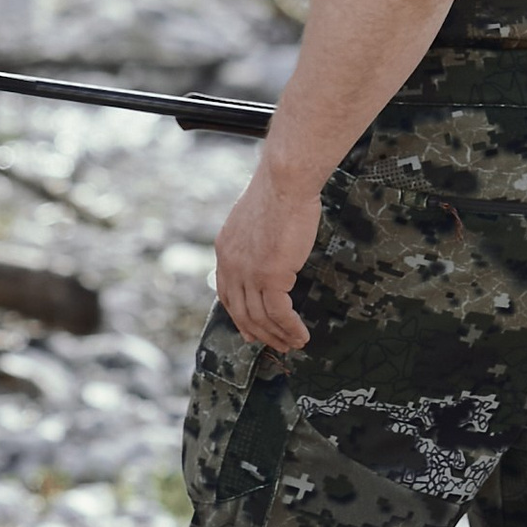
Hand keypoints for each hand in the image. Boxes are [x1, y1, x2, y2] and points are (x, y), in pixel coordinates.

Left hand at [215, 153, 320, 353]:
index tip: (250, 330)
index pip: (226, 293)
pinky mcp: (270, 276)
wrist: (285, 181)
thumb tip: (266, 251)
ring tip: (294, 344)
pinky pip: (279, 313)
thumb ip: (254, 240)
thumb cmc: (278, 191)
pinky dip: (290, 327)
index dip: (238, 316)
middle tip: (276, 345)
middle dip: (259, 333)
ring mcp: (249, 272)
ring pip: (260, 317)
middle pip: (241, 312)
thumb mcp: (255, 219)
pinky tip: (301, 334)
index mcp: (225, 250)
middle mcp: (231, 265)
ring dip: (278, 335)